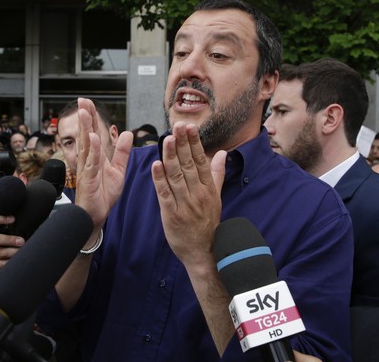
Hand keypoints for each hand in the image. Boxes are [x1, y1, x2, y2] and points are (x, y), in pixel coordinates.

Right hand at [0, 213, 24, 268]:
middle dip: (10, 240)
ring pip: (1, 253)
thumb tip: (20, 220)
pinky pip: (2, 264)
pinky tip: (17, 259)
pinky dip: (11, 261)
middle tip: (22, 241)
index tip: (13, 219)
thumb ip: (6, 223)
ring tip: (23, 250)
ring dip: (14, 252)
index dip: (1, 219)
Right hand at [74, 98, 132, 228]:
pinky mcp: (88, 179)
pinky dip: (93, 150)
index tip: (88, 102)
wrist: (97, 215)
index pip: (93, 132)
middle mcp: (88, 160)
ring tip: (84, 112)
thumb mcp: (118, 170)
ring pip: (86, 145)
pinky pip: (91, 162)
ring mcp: (87, 168)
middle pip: (86, 134)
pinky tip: (93, 138)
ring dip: (85, 128)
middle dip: (85, 117)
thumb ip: (121, 152)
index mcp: (96, 156)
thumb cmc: (103, 194)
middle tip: (82, 100)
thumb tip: (127, 133)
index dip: (91, 117)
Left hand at [151, 122, 225, 267]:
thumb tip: (222, 153)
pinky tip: (156, 165)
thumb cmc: (208, 223)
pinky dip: (159, 180)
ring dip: (170, 157)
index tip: (189, 127)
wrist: (203, 252)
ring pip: (176, 176)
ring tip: (167, 139)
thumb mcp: (216, 198)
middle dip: (182, 144)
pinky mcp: (172, 215)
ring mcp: (185, 205)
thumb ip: (217, 174)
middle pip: (188, 165)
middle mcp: (198, 194)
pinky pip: (165, 194)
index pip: (200, 161)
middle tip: (177, 126)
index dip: (194, 143)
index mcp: (209, 189)